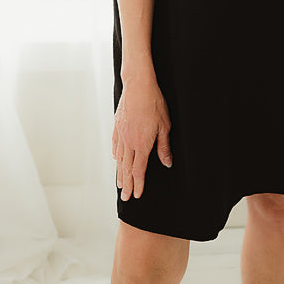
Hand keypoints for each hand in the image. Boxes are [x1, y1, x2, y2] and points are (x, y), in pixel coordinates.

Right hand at [112, 73, 172, 200]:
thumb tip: (167, 162)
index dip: (139, 184)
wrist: (138, 85)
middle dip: (127, 185)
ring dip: (120, 174)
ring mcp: (121, 134)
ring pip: (120, 159)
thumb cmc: (154, 102)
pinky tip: (117, 160)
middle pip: (127, 169)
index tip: (138, 195)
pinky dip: (116, 156)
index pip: (139, 170)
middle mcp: (129, 142)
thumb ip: (164, 146)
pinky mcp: (117, 126)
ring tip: (120, 185)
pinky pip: (116, 145)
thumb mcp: (164, 125)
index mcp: (142, 144)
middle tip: (126, 198)